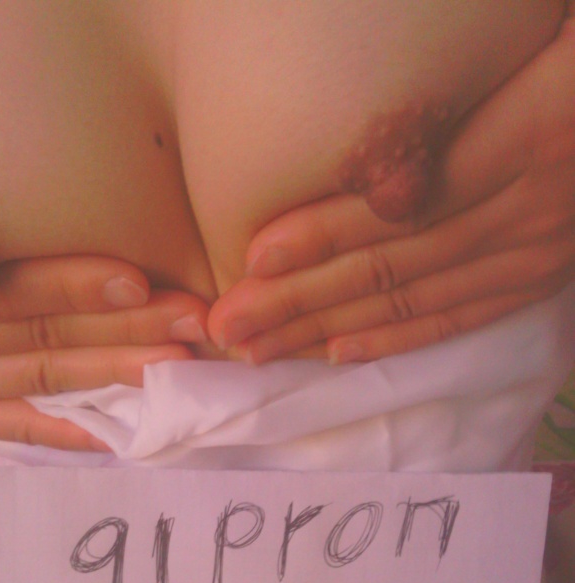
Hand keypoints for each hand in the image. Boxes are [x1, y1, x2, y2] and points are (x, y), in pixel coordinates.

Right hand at [0, 231, 207, 448]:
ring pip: (38, 380)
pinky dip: (60, 433)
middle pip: (36, 336)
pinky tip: (114, 436)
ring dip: (112, 373)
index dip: (69, 287)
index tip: (138, 281)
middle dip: (121, 329)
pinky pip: (8, 428)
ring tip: (176, 363)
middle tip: (193, 319)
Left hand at [209, 8, 574, 363]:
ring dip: (327, 328)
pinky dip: (396, 338)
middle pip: (392, 264)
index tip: (254, 258)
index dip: (324, 233)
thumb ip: (465, 92)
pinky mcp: (540, 274)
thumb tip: (383, 145)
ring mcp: (536, 250)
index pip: (404, 203)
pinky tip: (337, 352)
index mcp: (529, 136)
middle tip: (229, 327)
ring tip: (258, 349)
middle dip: (300, 300)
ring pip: (413, 299)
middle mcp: (529, 209)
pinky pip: (461, 316)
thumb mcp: (543, 40)